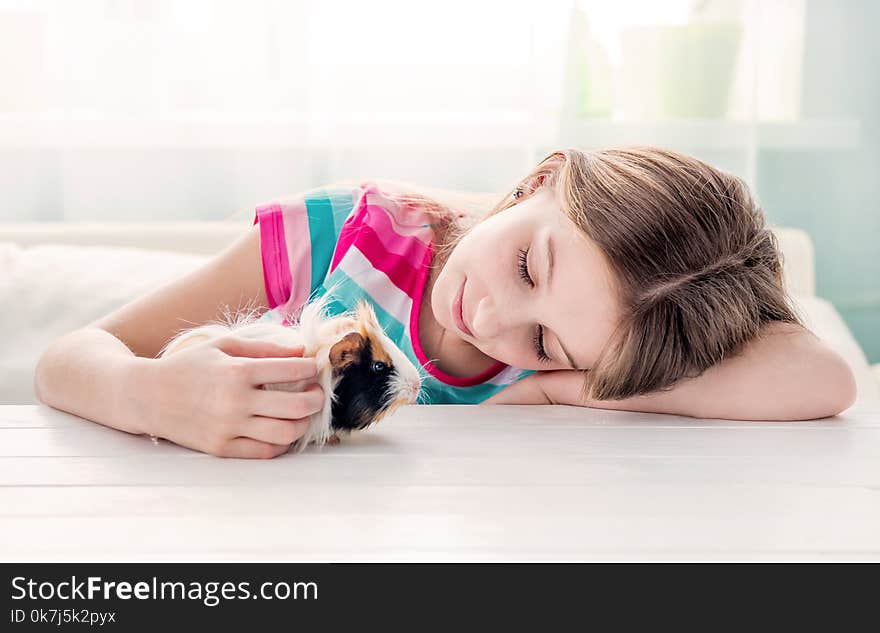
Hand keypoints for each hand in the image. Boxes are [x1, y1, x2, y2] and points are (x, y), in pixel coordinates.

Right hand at [140, 335, 324, 457]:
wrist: (147, 396)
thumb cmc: (188, 366)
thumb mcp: (223, 346)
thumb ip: (264, 348)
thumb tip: (302, 351)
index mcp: (237, 371)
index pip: (291, 370)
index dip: (310, 369)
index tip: (313, 368)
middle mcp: (235, 401)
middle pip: (297, 406)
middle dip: (316, 398)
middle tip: (317, 393)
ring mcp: (229, 428)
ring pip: (287, 433)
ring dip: (303, 422)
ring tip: (302, 413)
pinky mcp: (222, 448)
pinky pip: (266, 451)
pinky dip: (282, 442)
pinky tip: (283, 429)